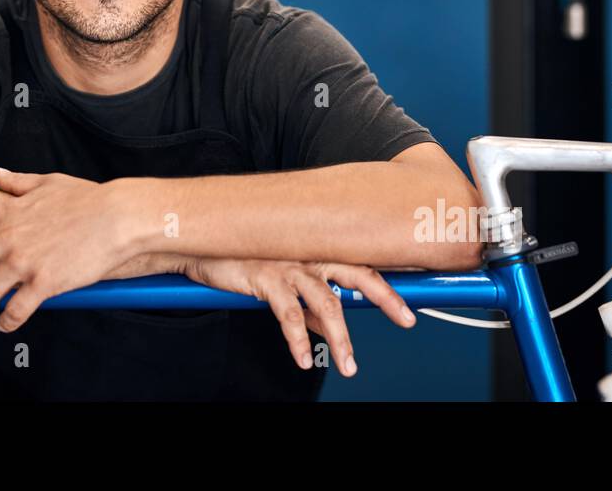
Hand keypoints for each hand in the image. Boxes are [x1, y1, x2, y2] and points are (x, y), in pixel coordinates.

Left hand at [0, 168, 133, 330]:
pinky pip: (14, 311)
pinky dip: (6, 321)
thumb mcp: (49, 183)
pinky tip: (7, 323)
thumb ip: (18, 182)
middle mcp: (8, 238)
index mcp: (6, 211)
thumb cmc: (87, 198)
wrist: (118, 218)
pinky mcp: (43, 285)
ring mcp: (23, 263)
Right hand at [184, 258, 415, 376]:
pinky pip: (289, 314)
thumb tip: (325, 331)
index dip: (390, 277)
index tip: (411, 293)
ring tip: (349, 365)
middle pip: (358, 273)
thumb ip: (307, 306)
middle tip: (406, 320)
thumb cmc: (241, 259)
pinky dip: (297, 340)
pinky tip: (302, 359)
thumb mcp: (281, 283)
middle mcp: (309, 253)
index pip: (362, 260)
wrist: (200, 245)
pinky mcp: (267, 278)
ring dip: (341, 339)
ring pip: (327, 302)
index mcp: (316, 249)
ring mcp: (290, 265)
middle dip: (386, 297)